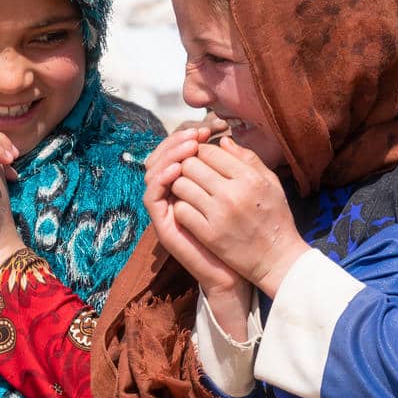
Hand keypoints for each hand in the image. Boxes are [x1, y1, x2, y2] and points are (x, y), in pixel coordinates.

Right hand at [143, 127, 243, 297]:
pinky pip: (152, 195)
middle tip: (195, 134)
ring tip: (188, 147)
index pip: (178, 151)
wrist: (239, 268)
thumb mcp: (243, 191)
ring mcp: (166, 208)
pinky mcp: (162, 223)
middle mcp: (173, 193)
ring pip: (153, 171)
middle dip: (177, 141)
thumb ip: (235, 166)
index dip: (188, 137)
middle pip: (162, 157)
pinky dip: (160, 179)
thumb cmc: (245, 231)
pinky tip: (178, 169)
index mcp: (190, 183)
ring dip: (168, 155)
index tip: (207, 129)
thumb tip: (226, 139)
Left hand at [167, 137, 308, 296]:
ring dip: (181, 187)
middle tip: (192, 176)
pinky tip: (190, 211)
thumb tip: (223, 140)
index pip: (209, 151)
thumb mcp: (270, 183)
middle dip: (186, 167)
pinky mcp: (209, 234)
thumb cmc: (275, 217)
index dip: (201, 153)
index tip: (203, 162)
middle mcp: (233, 193)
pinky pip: (180, 210)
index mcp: (250, 177)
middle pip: (189, 165)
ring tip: (190, 192)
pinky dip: (181, 208)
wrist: (277, 258)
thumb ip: (248, 159)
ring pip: (180, 185)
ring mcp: (219, 214)